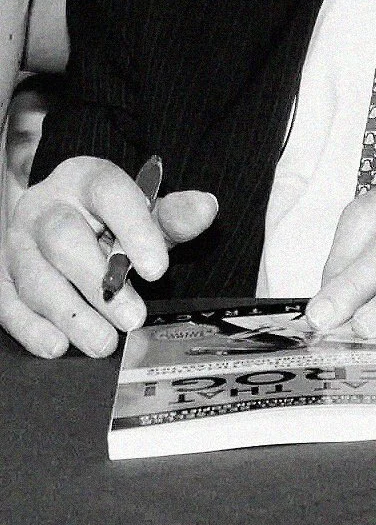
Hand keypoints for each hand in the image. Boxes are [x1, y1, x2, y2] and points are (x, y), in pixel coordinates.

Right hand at [1, 156, 217, 358]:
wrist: (74, 223)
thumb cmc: (116, 221)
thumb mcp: (149, 214)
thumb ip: (175, 215)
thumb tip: (206, 207)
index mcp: (85, 178)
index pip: (109, 193)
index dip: (135, 230)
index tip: (160, 270)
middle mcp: (45, 205)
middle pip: (63, 238)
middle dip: (98, 282)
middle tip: (133, 318)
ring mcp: (17, 242)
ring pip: (35, 276)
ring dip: (70, 314)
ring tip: (104, 343)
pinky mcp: (1, 275)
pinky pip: (7, 303)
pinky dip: (32, 328)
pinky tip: (57, 346)